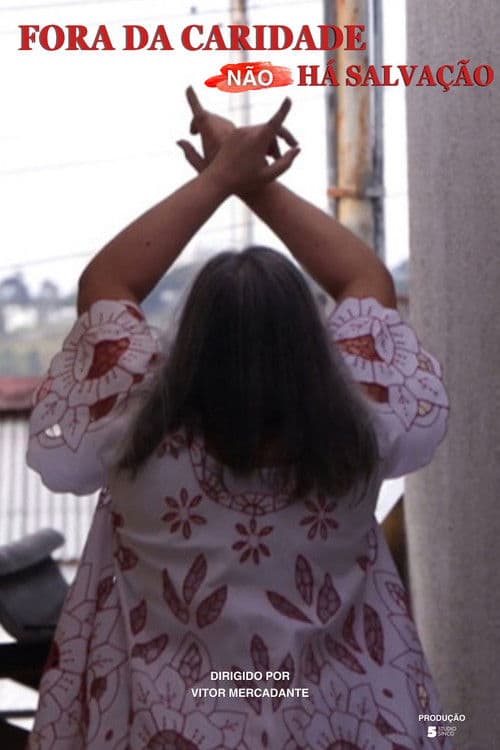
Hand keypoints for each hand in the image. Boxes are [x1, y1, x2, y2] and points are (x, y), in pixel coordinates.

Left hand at [177, 87, 299, 195]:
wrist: (218, 180)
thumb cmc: (245, 180)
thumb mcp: (269, 175)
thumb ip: (286, 162)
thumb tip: (297, 149)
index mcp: (258, 141)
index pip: (275, 122)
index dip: (283, 110)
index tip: (288, 99)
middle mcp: (248, 132)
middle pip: (271, 129)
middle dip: (279, 141)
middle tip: (281, 157)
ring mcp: (240, 131)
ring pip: (261, 131)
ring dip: (268, 142)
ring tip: (270, 160)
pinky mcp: (234, 133)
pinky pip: (251, 133)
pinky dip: (258, 141)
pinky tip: (258, 156)